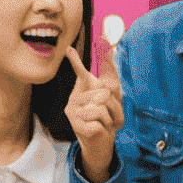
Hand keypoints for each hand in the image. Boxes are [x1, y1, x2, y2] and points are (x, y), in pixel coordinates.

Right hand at [65, 39, 123, 182]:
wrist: (103, 140)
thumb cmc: (108, 115)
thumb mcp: (113, 93)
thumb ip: (109, 71)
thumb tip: (107, 42)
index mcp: (83, 88)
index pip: (80, 71)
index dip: (76, 59)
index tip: (68, 48)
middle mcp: (74, 97)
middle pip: (104, 93)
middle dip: (114, 106)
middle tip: (108, 114)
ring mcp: (73, 111)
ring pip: (101, 108)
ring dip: (110, 118)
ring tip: (104, 122)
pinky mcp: (75, 125)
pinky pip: (99, 122)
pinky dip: (105, 128)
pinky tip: (98, 130)